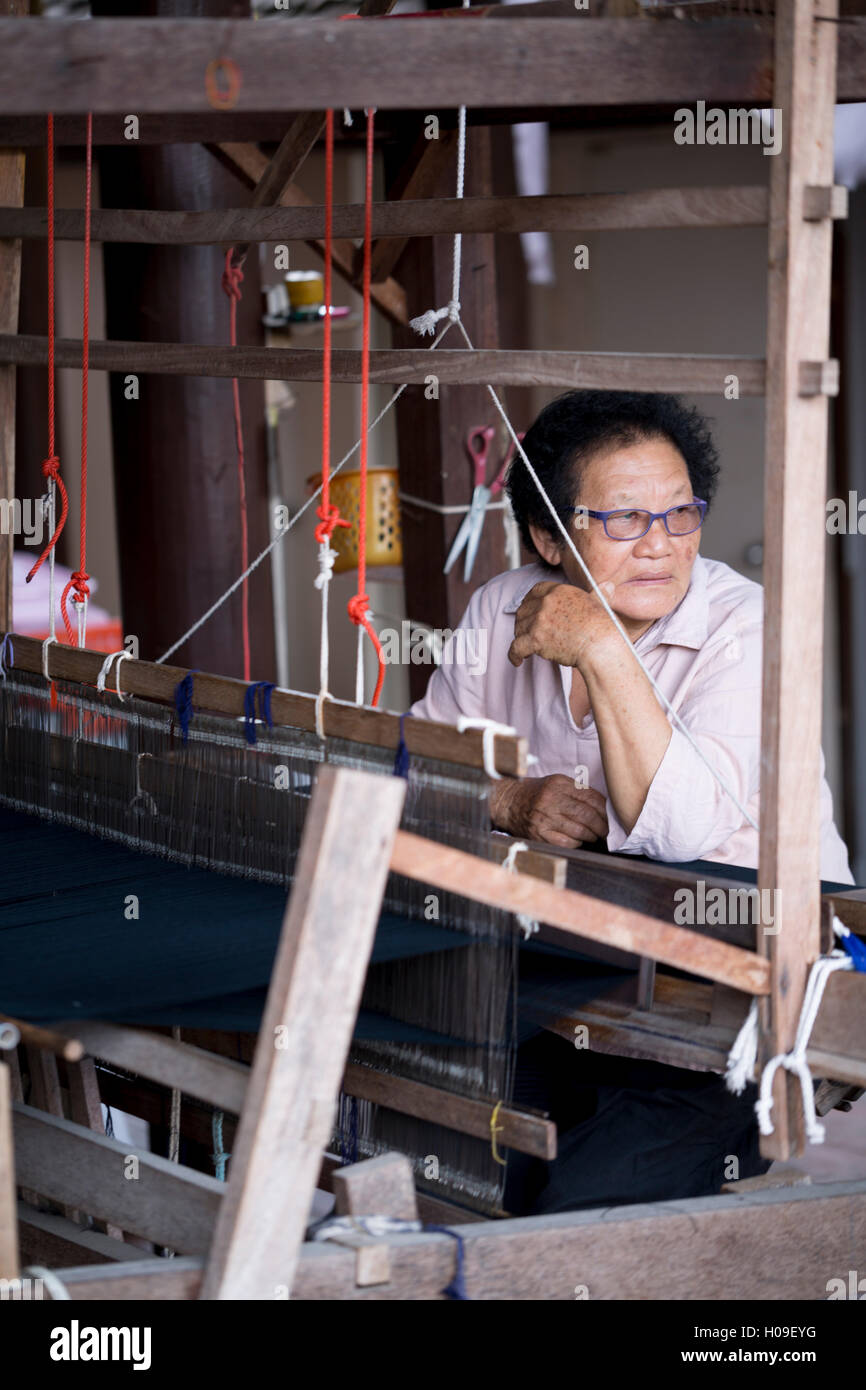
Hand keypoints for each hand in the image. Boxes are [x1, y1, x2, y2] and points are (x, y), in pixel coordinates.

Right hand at [490, 774, 608, 849]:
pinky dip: (577, 843)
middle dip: (602, 826)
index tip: (611, 817)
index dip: (605, 810)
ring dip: (592, 836)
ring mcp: (544, 818)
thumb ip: (577, 791)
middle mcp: (551, 800)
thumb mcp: (556, 783)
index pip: (591, 798)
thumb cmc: (537, 793)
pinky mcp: (539, 834)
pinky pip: (567, 843)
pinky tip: (578, 840)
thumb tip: (604, 807)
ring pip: (579, 831)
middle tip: (607, 831)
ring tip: (594, 836)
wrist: (509, 802)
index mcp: (558, 784)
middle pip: (587, 815)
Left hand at [508, 580, 615, 670]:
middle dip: (524, 621)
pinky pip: (515, 647)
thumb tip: (608, 586)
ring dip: (521, 638)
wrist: (601, 646)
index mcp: (560, 591)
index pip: (536, 591)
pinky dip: (514, 655)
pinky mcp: (535, 639)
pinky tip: (517, 660)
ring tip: (528, 647)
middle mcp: (546, 602)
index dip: (530, 601)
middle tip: (528, 632)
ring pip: (519, 628)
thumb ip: (598, 593)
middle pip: (524, 610)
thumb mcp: (600, 604)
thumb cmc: (604, 628)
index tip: (530, 610)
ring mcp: (539, 620)